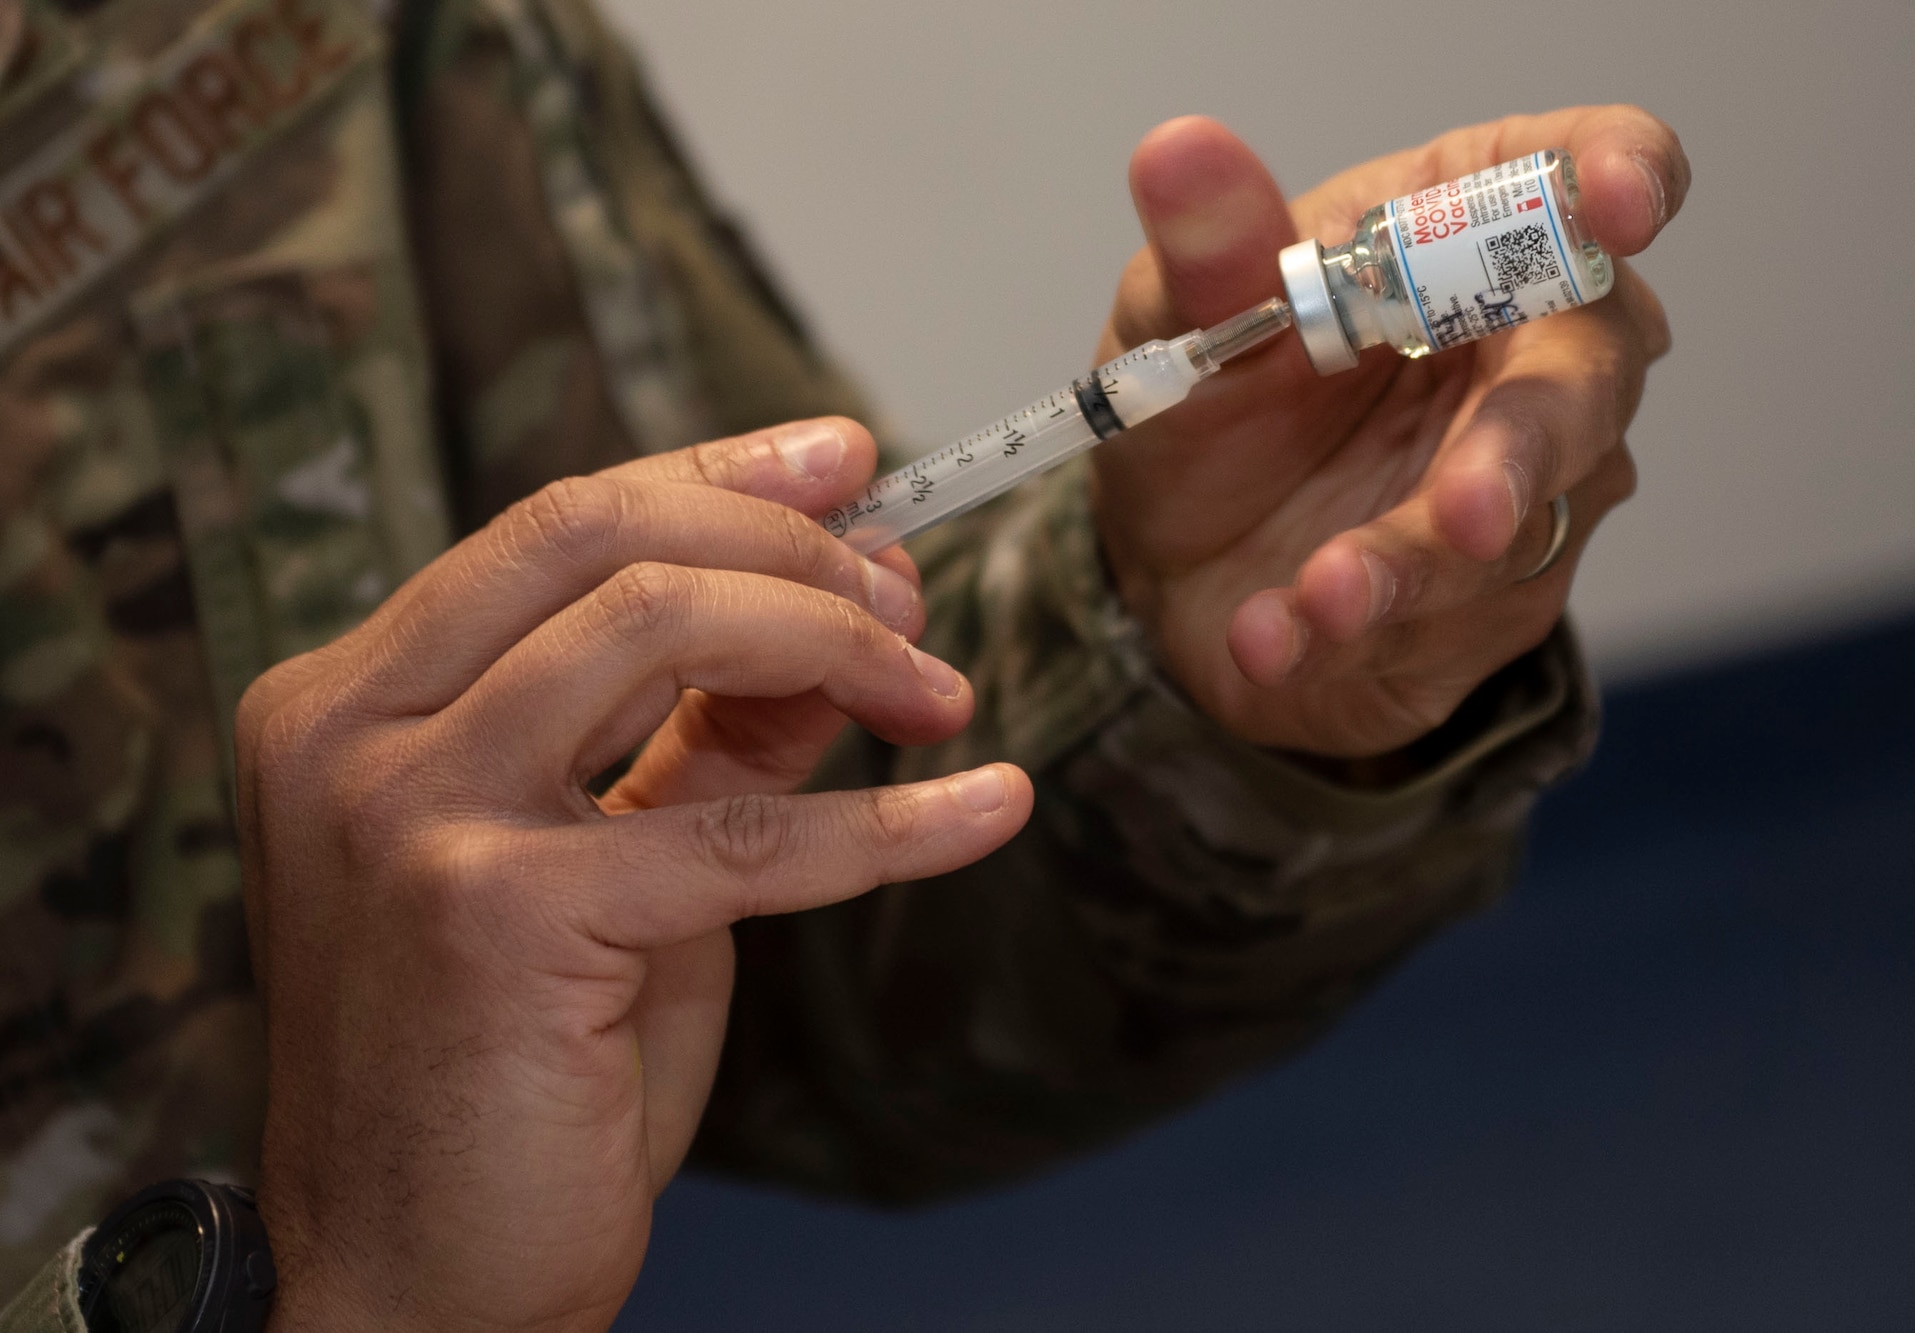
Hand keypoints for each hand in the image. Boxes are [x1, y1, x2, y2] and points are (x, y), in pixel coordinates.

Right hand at [238, 418, 1031, 1332]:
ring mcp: (407, 811)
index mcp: (351, 697)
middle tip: (907, 592)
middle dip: (788, 543)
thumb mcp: (614, 867)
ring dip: (840, 643)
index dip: (718, 476)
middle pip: (602, 534)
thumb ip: (707, 736)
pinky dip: (889, 819)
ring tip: (937, 693)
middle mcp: (351, 729)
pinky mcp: (492, 910)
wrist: (420, 1279)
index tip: (844, 462)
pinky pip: (741, 828)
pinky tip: (988, 810)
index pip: (556, 525)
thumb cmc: (508, 1071)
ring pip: (664, 624)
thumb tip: (843, 623)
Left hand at [1093, 107, 1685, 756]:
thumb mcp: (1179, 324)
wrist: (1168, 571)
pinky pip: (1451, 624)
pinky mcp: (1493, 604)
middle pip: (1588, 380)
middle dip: (1521, 449)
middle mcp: (1527, 354)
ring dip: (1411, 570)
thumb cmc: (1210, 411)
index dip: (1620, 172)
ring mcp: (1530, 489)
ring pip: (1517, 530)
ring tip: (1317, 596)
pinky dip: (1356, 636)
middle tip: (1467, 510)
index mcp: (1457, 232)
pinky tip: (1273, 638)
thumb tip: (1181, 153)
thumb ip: (1206, 254)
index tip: (1620, 205)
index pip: (1574, 173)